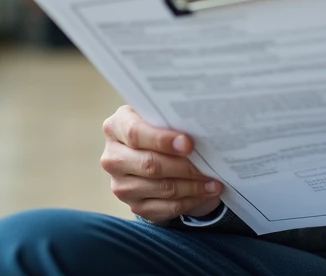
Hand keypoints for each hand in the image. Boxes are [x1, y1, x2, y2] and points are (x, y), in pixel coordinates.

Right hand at [100, 105, 222, 223]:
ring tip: (213, 182)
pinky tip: (204, 193)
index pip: (135, 133)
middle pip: (149, 164)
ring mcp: (121, 185)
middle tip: (209, 164)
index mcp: (115, 127)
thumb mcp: (159, 117)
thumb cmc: (158, 129)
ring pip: (161, 188)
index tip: (188, 144)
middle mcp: (113, 158)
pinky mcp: (134, 206)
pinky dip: (189, 201)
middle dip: (184, 166)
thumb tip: (199, 130)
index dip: (162, 140)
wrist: (151, 151)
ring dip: (192, 186)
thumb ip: (171, 120)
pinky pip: (166, 207)